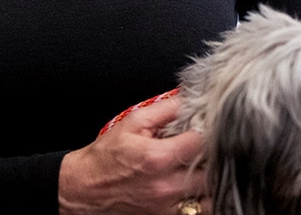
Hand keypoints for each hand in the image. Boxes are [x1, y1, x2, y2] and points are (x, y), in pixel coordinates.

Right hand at [59, 95, 209, 213]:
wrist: (84, 188)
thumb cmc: (106, 157)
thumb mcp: (131, 123)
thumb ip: (164, 110)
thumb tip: (189, 98)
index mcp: (157, 157)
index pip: (202, 143)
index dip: (211, 131)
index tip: (210, 127)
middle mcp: (165, 186)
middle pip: (212, 172)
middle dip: (216, 157)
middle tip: (214, 147)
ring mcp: (167, 207)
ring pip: (210, 198)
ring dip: (212, 182)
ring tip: (206, 168)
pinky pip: (200, 212)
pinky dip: (204, 200)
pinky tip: (198, 187)